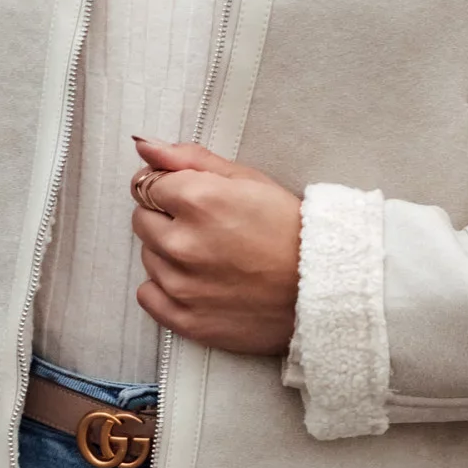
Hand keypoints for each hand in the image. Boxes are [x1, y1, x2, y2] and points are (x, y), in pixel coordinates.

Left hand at [130, 137, 301, 355]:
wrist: (326, 286)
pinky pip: (148, 296)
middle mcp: (182, 242)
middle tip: (207, 226)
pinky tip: (197, 282)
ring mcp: (182, 285)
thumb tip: (145, 147)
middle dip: (165, 218)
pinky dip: (165, 288)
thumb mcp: (248, 179)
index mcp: (198, 199)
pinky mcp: (187, 320)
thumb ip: (190, 159)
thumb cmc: (291, 228)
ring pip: (148, 257)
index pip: (147, 183)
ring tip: (212, 255)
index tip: (191, 197)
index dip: (169, 187)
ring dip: (169, 253)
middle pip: (142, 220)